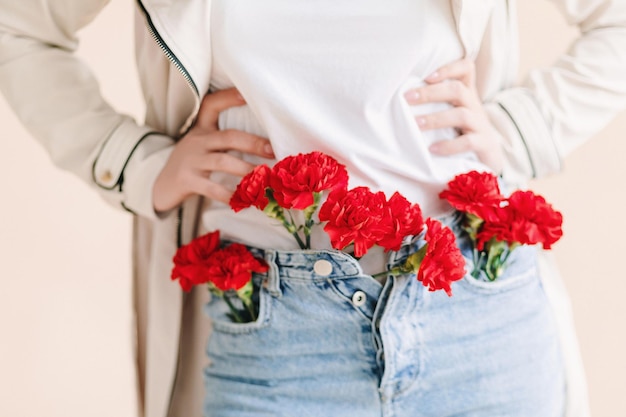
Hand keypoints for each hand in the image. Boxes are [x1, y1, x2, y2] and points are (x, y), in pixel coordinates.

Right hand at [153, 88, 273, 212]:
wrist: (161, 187)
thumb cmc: (192, 164)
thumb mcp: (203, 145)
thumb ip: (225, 141)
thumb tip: (264, 145)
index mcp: (202, 129)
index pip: (212, 105)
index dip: (228, 97)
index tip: (247, 94)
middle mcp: (197, 141)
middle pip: (228, 137)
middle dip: (253, 143)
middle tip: (272, 150)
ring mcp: (191, 161)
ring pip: (222, 162)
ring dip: (245, 169)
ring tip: (263, 177)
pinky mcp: (187, 180)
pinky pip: (211, 188)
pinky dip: (229, 195)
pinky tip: (244, 200)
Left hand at [404, 59, 503, 172]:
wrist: (490, 159)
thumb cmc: (461, 132)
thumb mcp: (452, 113)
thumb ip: (435, 103)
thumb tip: (399, 98)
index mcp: (467, 94)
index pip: (466, 69)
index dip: (449, 68)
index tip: (426, 76)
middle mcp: (475, 105)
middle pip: (457, 90)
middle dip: (430, 93)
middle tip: (407, 98)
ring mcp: (481, 125)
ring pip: (462, 115)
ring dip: (435, 119)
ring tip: (416, 124)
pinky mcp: (484, 144)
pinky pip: (469, 142)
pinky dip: (449, 145)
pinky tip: (432, 149)